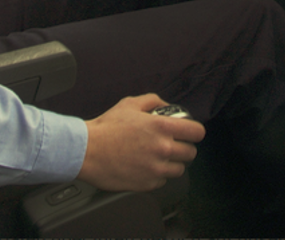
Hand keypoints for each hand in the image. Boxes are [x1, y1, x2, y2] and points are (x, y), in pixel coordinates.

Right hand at [77, 94, 205, 191]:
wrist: (87, 151)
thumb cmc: (106, 128)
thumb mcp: (130, 104)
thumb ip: (153, 101)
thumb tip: (166, 106)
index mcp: (162, 127)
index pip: (197, 132)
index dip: (194, 131)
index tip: (190, 133)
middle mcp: (163, 148)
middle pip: (191, 153)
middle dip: (183, 147)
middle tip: (172, 145)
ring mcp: (156, 168)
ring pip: (179, 169)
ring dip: (172, 163)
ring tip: (158, 157)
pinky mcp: (148, 184)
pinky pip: (163, 181)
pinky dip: (157, 175)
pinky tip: (146, 167)